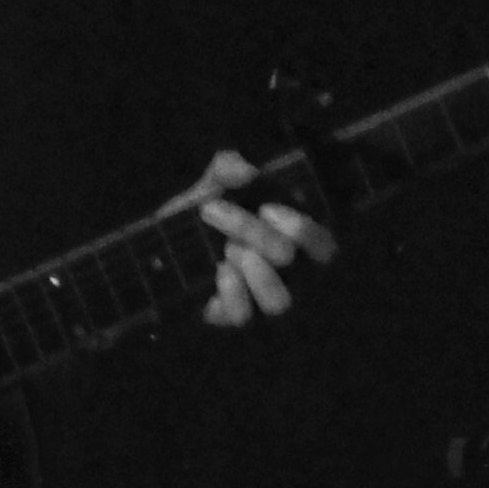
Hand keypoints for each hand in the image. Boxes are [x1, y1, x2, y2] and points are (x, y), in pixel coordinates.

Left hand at [173, 150, 336, 329]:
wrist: (163, 248)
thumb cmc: (204, 214)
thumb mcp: (214, 185)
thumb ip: (228, 168)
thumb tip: (244, 170)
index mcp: (296, 242)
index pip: (325, 246)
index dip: (302, 229)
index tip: (266, 208)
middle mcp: (289, 277)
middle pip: (289, 261)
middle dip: (251, 232)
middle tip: (212, 210)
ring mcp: (264, 302)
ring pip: (280, 303)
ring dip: (253, 273)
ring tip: (228, 251)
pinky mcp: (238, 319)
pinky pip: (245, 318)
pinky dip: (233, 293)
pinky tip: (219, 271)